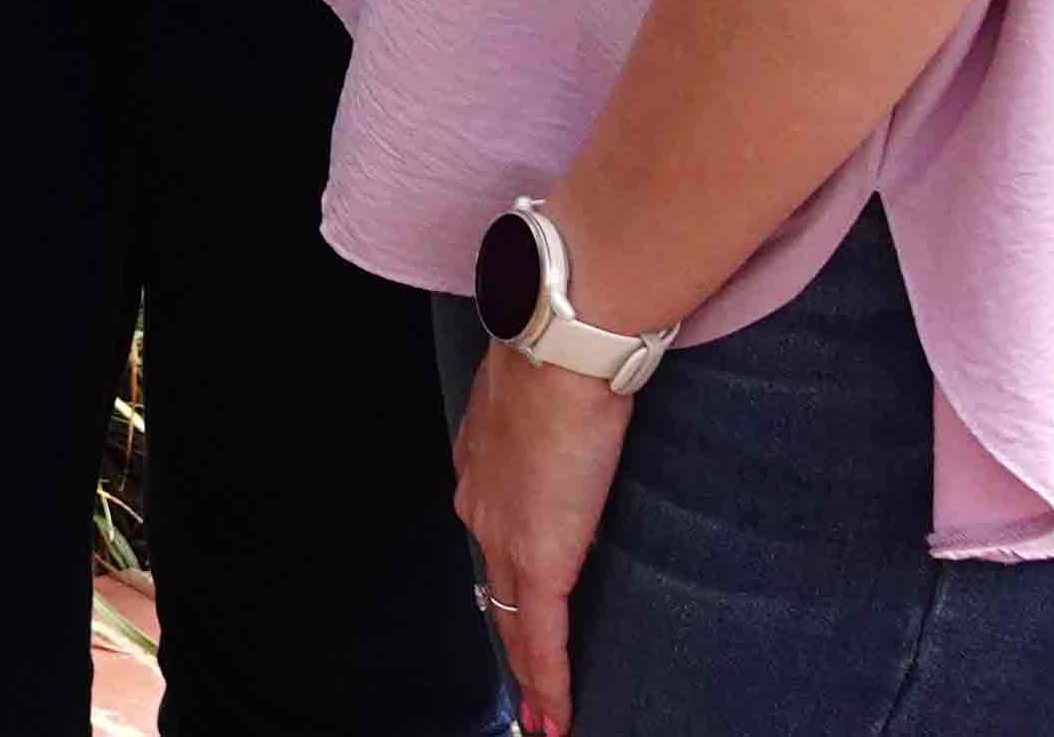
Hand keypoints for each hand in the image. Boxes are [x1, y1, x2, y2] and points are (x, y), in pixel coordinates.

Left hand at [454, 343, 632, 733]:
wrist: (559, 354)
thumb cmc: (558, 354)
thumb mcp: (539, 389)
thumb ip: (548, 418)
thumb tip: (574, 417)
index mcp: (480, 467)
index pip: (491, 538)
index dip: (505, 578)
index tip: (516, 604)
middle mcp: (479, 507)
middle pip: (497, 590)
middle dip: (512, 640)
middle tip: (526, 688)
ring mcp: (504, 538)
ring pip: (515, 622)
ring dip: (529, 676)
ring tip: (541, 719)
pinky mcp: (539, 560)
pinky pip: (543, 637)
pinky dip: (549, 682)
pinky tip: (556, 717)